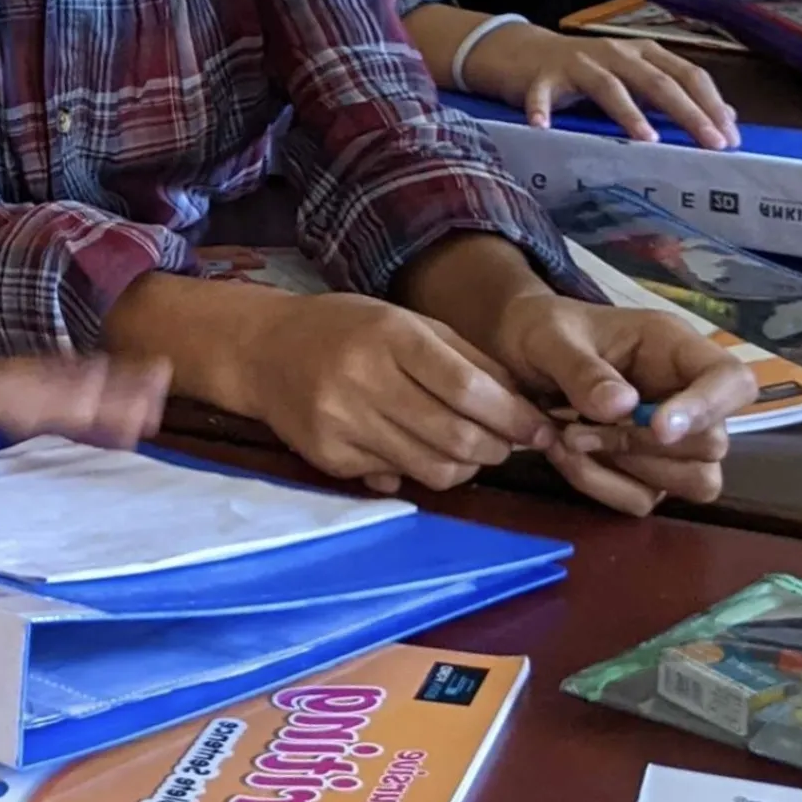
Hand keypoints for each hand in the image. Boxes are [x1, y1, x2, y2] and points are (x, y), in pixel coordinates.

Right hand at [237, 290, 556, 495]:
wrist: (262, 349)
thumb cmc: (346, 329)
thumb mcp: (405, 322)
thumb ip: (466, 359)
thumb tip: (524, 408)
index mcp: (389, 336)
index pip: (469, 389)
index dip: (515, 416)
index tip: (539, 429)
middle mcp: (363, 379)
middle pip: (458, 437)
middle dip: (497, 448)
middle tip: (507, 444)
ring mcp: (342, 423)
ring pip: (434, 470)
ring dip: (466, 467)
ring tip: (468, 449)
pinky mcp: (329, 459)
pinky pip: (398, 479)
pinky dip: (420, 470)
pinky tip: (414, 448)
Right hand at [467, 22, 738, 147]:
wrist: (521, 51)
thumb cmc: (586, 72)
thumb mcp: (635, 78)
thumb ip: (677, 95)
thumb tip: (728, 117)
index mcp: (643, 54)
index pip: (688, 74)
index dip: (711, 105)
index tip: (730, 138)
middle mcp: (615, 53)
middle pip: (657, 82)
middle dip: (688, 113)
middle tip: (711, 144)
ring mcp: (578, 62)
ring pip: (609, 86)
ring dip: (628, 113)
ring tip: (647, 140)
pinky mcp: (542, 76)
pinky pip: (542, 94)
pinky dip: (542, 109)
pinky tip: (543, 127)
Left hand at [483, 292, 753, 516]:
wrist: (513, 354)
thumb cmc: (540, 330)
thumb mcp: (549, 338)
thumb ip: (581, 369)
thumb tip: (624, 407)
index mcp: (674, 348)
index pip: (732, 381)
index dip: (709, 408)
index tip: (658, 427)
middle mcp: (683, 395)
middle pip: (713, 444)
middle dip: (645, 446)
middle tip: (577, 430)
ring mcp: (671, 440)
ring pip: (694, 482)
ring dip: (629, 470)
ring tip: (568, 440)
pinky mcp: (647, 471)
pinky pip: (646, 499)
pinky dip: (604, 486)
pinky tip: (565, 457)